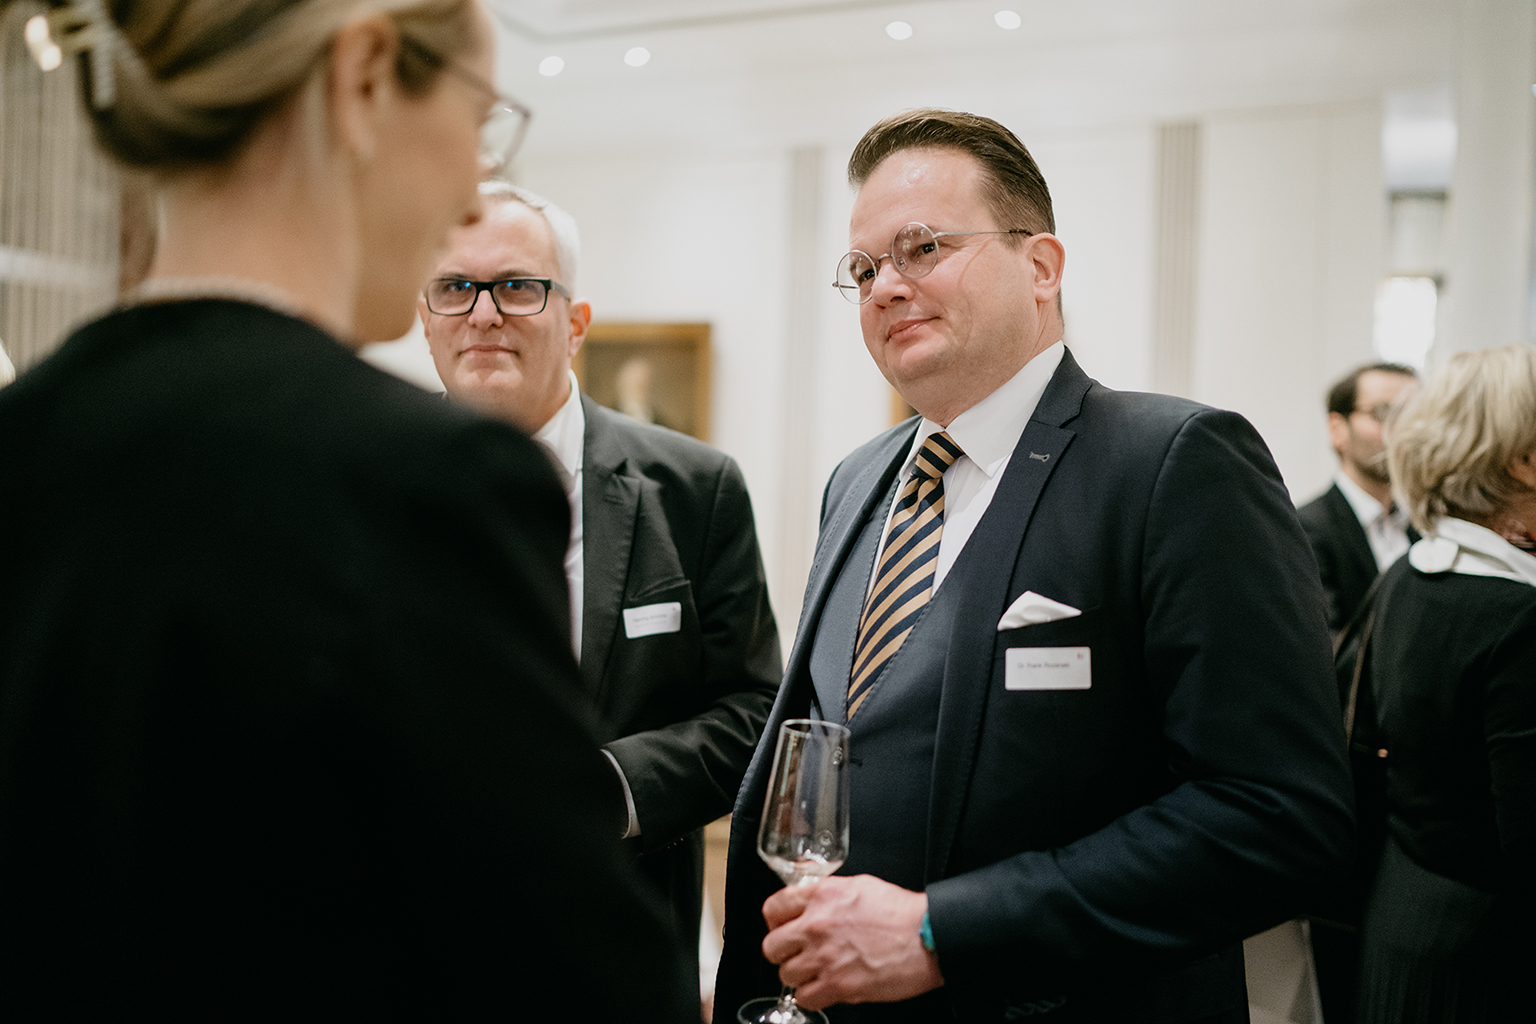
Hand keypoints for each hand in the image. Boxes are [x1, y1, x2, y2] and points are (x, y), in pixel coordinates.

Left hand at [760, 874, 943, 1009]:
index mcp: (822, 896)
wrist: (928, 936)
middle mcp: (817, 925)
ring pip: (786, 974)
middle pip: (772, 945)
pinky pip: (804, 997)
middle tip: (797, 953)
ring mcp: (825, 957)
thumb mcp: (860, 886)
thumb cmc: (902, 913)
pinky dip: (812, 995)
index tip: (783, 928)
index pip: (773, 909)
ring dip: (799, 974)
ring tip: (816, 971)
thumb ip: (829, 894)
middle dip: (783, 951)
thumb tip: (813, 902)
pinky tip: (825, 987)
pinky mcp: (838, 985)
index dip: (776, 921)